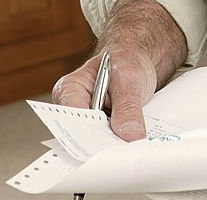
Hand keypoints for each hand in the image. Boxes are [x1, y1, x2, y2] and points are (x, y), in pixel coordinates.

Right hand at [51, 0, 186, 141]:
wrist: (136, 60)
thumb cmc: (126, 60)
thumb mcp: (129, 77)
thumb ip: (128, 106)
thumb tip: (130, 134)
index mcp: (70, 89)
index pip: (73, 120)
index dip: (90, 137)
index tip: (108, 147)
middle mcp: (72, 108)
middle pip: (83, 137)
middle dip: (105, 144)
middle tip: (126, 147)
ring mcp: (86, 120)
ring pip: (97, 143)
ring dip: (114, 144)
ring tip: (131, 141)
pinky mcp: (100, 130)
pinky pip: (107, 143)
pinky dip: (120, 143)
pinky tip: (132, 140)